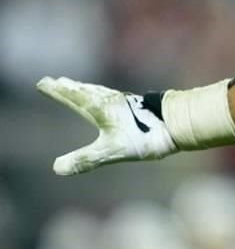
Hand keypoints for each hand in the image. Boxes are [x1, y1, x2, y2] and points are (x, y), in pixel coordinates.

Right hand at [37, 77, 177, 174]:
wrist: (178, 124)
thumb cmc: (145, 136)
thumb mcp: (111, 151)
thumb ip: (84, 159)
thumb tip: (57, 168)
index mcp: (100, 108)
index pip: (73, 97)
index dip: (57, 91)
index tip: (42, 82)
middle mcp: (110, 101)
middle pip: (84, 91)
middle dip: (67, 87)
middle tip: (53, 80)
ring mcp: (124, 102)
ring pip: (98, 92)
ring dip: (84, 88)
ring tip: (75, 86)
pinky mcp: (136, 106)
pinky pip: (111, 97)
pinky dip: (101, 94)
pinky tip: (108, 100)